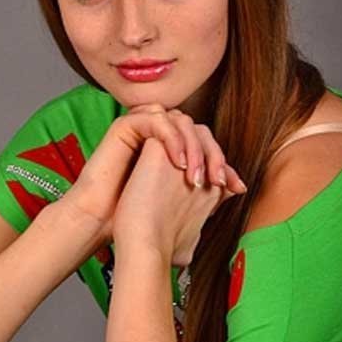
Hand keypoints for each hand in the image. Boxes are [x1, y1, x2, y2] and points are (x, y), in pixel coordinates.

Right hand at [62, 102, 245, 243]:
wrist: (104, 222)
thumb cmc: (135, 219)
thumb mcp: (181, 207)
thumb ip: (207, 194)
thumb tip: (236, 189)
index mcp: (172, 151)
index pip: (206, 145)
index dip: (222, 163)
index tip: (235, 188)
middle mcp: (160, 137)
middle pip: (198, 129)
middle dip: (214, 154)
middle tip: (218, 181)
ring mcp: (143, 129)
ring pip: (180, 120)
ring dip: (194, 146)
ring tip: (196, 176)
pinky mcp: (126, 126)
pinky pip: (156, 118)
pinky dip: (172, 138)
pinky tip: (179, 164)